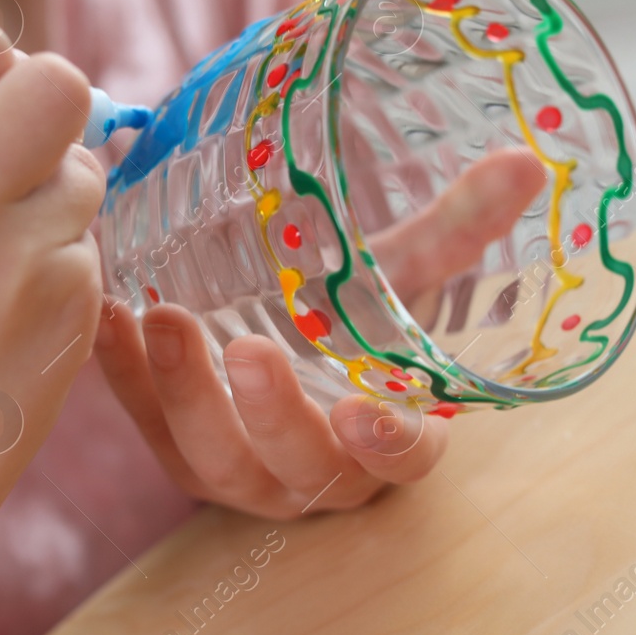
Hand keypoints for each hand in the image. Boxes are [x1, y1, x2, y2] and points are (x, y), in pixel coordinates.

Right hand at [0, 15, 105, 483]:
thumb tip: (17, 69)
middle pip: (57, 84)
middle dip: (49, 107)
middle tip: (23, 151)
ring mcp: (15, 269)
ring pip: (84, 173)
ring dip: (55, 197)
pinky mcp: (70, 318)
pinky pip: (91, 247)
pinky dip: (62, 266)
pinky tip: (10, 319)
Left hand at [93, 148, 543, 520]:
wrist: (285, 345)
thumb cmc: (354, 326)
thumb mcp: (401, 281)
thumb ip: (455, 229)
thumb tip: (526, 160)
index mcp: (391, 438)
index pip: (405, 458)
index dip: (387, 443)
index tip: (361, 412)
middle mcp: (319, 472)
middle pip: (300, 465)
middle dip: (272, 415)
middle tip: (252, 349)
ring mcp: (245, 474)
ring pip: (213, 458)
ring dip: (185, 392)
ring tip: (160, 320)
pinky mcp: (182, 455)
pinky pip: (148, 428)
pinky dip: (126, 377)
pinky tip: (109, 315)